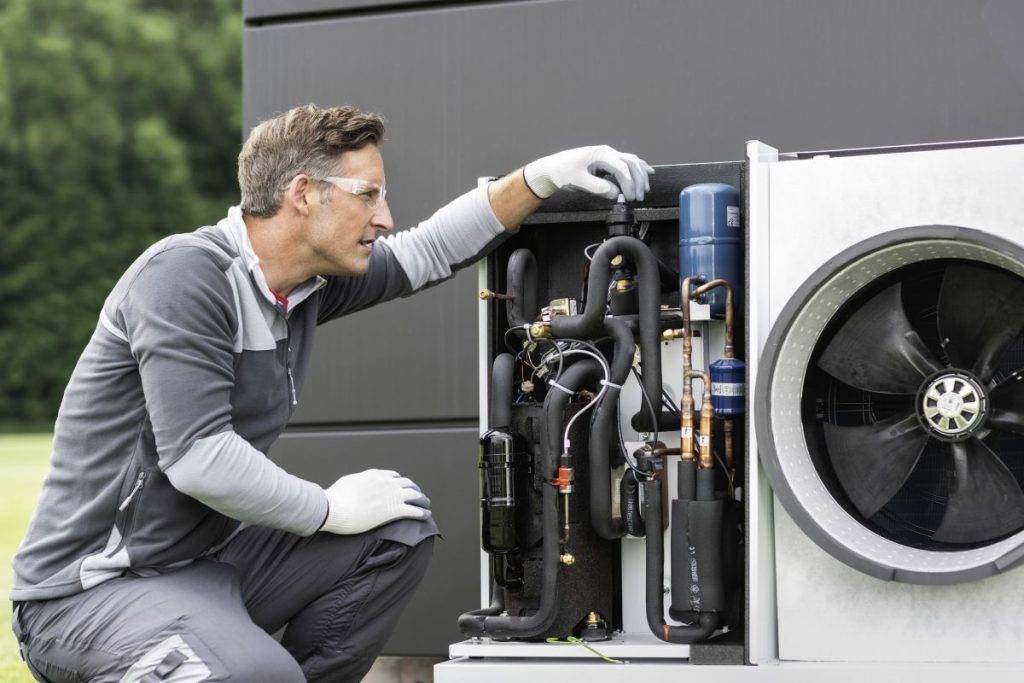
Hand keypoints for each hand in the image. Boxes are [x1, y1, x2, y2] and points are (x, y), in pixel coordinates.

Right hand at [320, 469, 430, 534]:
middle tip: (417, 495)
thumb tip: (357, 485)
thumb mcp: (347, 483)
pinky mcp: (394, 510)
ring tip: (426, 503)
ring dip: (422, 499)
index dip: (399, 482)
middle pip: (406, 483)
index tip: (402, 486)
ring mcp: (392, 496)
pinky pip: (414, 510)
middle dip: (413, 489)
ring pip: (414, 495)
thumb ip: (357, 482)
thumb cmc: (335, 498)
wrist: (334, 508)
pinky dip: (422, 512)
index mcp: (375, 475)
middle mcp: (386, 483)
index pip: (393, 476)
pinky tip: (426, 515)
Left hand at [523, 145, 653, 200]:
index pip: (622, 168)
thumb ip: (597, 187)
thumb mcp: (577, 181)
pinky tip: (648, 173)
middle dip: (638, 181)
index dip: (629, 184)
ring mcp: (608, 156)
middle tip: (637, 198)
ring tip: (643, 191)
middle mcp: (607, 152)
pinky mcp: (607, 162)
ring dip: (640, 176)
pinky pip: (627, 163)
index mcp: (600, 154)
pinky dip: (638, 169)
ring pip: (632, 162)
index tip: (629, 197)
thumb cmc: (563, 172)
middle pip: (631, 163)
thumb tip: (615, 193)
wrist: (553, 168)